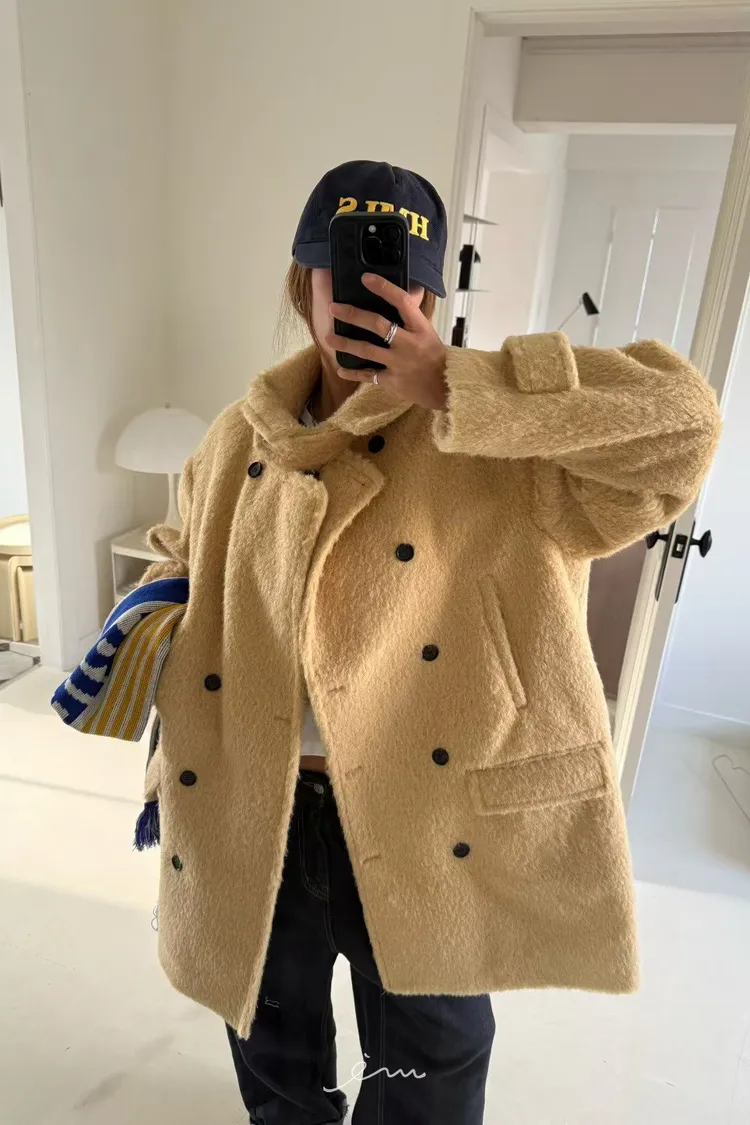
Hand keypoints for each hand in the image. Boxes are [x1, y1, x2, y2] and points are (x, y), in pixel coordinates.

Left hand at [326, 274, 447, 410]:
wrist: (445, 388)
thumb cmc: (434, 356)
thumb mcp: (428, 332)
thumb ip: (412, 316)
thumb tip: (407, 291)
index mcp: (420, 328)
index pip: (401, 301)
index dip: (383, 288)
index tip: (366, 278)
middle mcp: (409, 344)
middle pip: (378, 325)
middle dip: (353, 315)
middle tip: (334, 308)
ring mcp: (399, 363)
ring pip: (367, 350)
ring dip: (345, 343)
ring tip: (329, 337)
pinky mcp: (392, 381)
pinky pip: (368, 375)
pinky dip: (353, 373)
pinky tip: (340, 369)